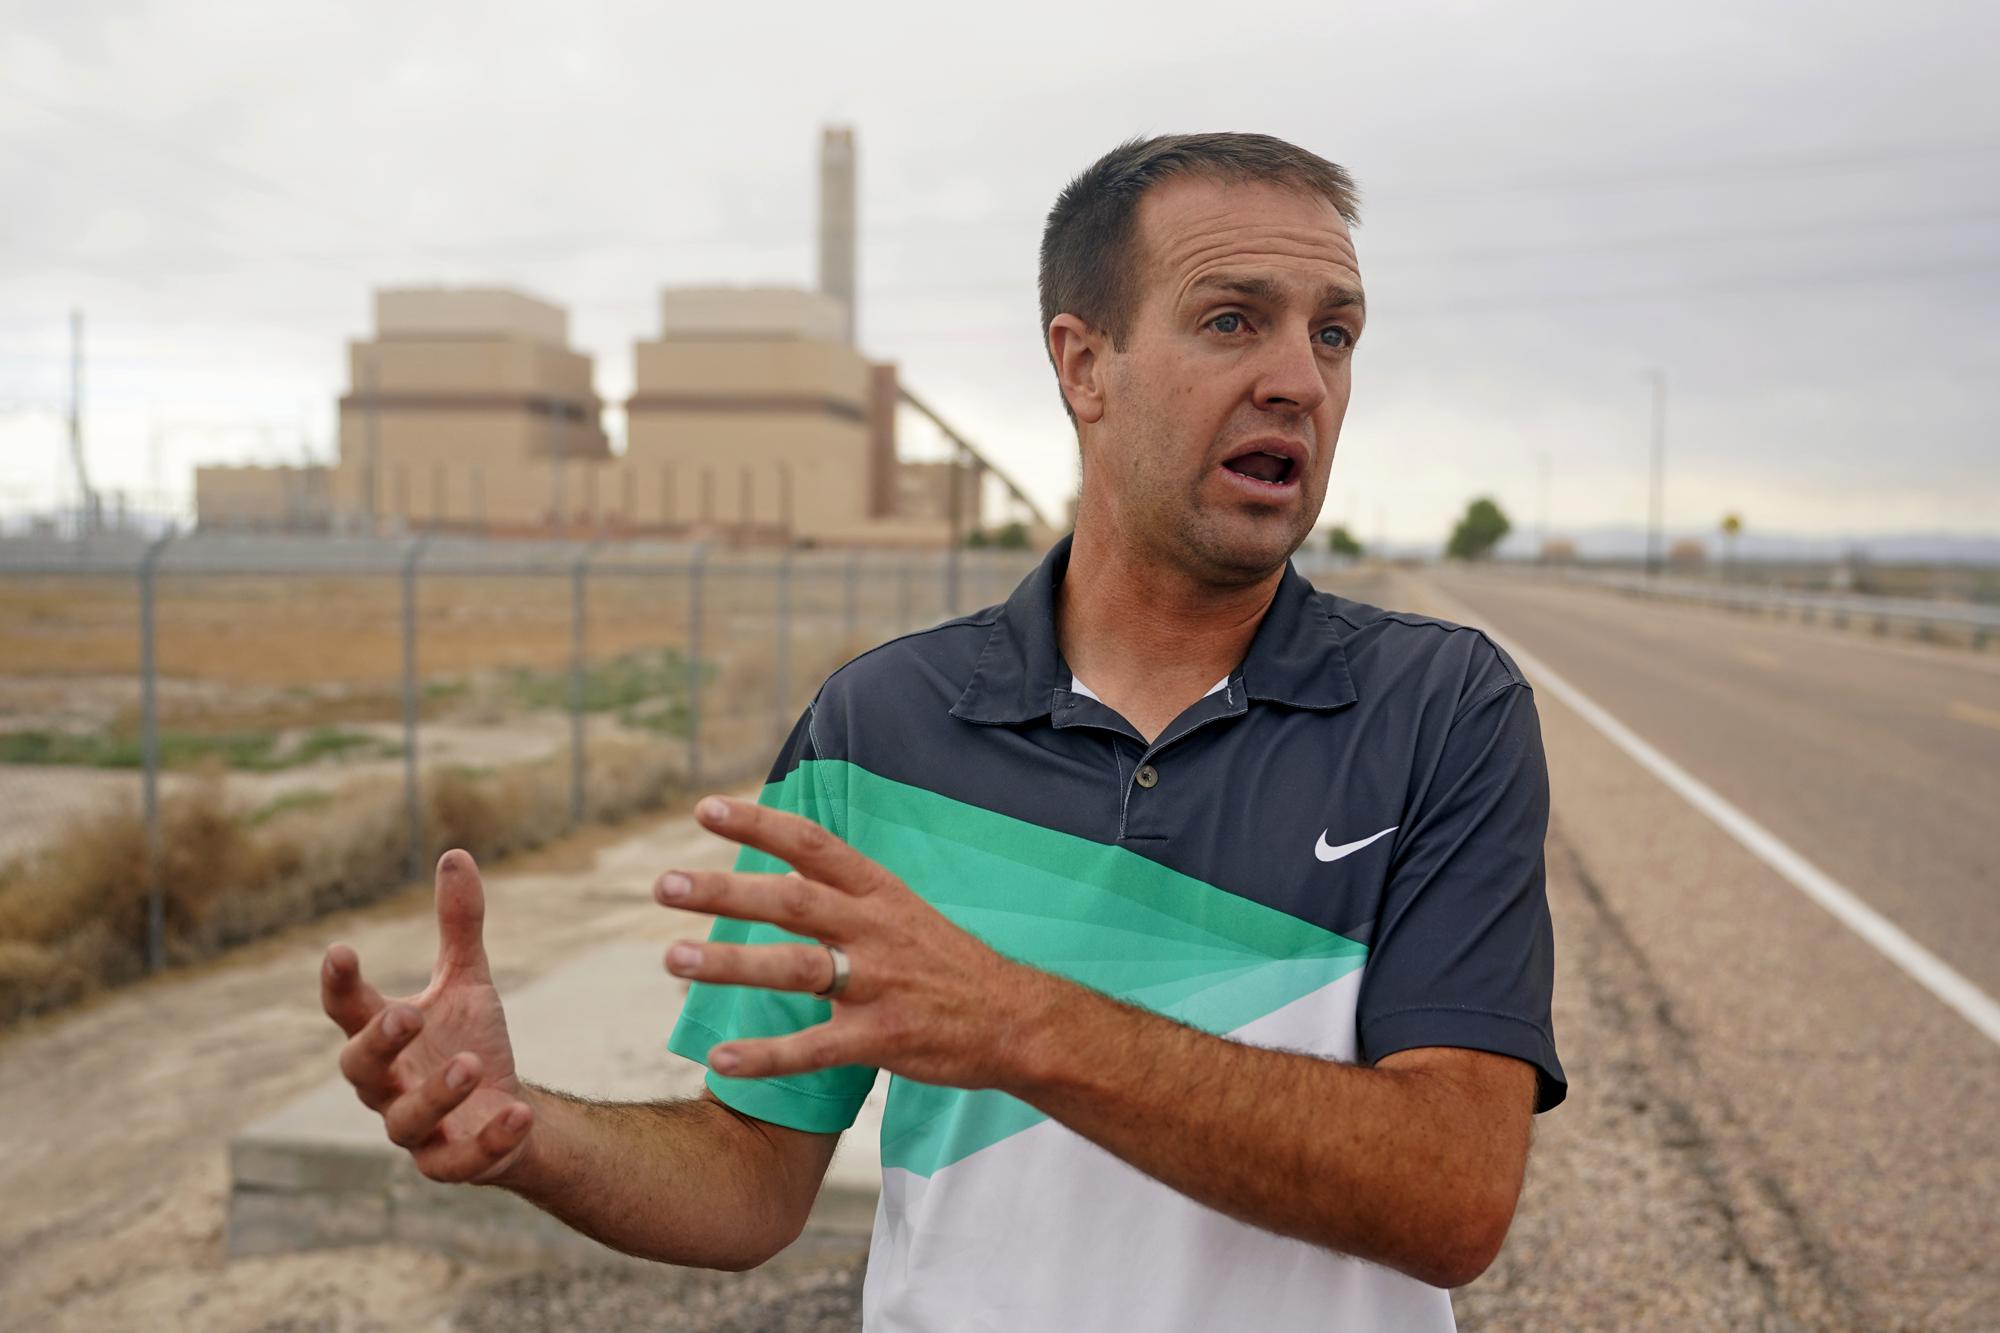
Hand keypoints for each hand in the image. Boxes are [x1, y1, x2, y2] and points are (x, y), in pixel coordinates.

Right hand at [321, 850, 535, 1183]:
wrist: (507, 1115)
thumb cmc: (470, 1042)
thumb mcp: (467, 982)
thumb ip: (458, 927)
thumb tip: (455, 854)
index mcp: (384, 1037)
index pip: (347, 1009)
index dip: (339, 984)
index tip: (340, 950)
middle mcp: (386, 1085)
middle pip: (358, 1068)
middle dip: (378, 1042)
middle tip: (406, 1012)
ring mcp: (416, 1130)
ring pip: (405, 1122)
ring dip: (435, 1093)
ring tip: (470, 1063)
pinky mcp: (450, 1165)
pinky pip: (459, 1162)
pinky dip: (487, 1140)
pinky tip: (518, 1112)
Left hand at [657, 796, 1052, 1088]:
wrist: (1018, 1021)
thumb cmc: (948, 964)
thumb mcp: (903, 910)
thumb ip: (844, 894)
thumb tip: (783, 868)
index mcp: (880, 893)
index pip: (813, 845)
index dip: (760, 824)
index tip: (705, 808)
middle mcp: (875, 930)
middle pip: (792, 901)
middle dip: (725, 891)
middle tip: (664, 885)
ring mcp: (879, 985)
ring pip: (795, 968)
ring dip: (730, 963)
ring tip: (672, 960)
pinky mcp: (882, 1039)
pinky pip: (815, 1048)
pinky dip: (767, 1056)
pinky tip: (721, 1061)